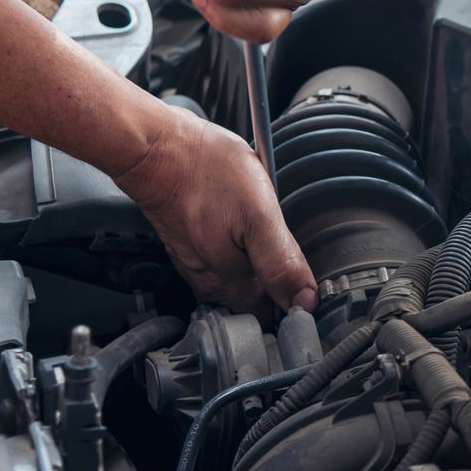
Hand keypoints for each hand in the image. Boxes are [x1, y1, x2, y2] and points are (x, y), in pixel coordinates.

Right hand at [113, 108, 316, 315]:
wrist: (157, 149)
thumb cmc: (205, 172)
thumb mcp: (258, 215)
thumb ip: (282, 263)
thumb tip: (304, 302)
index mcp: (233, 285)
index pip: (271, 320)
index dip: (296, 313)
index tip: (313, 296)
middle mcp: (213, 284)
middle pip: (255, 308)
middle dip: (279, 298)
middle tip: (301, 274)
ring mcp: (198, 267)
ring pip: (238, 288)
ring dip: (261, 280)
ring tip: (278, 257)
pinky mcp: (189, 248)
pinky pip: (222, 268)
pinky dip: (240, 260)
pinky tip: (248, 240)